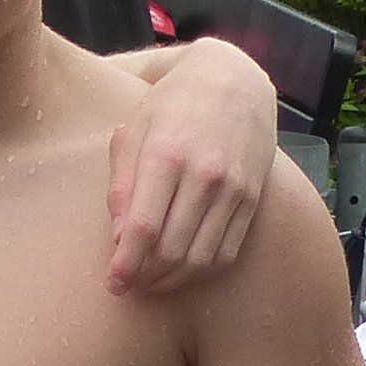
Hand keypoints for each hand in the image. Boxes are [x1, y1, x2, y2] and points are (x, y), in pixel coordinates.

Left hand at [107, 41, 279, 293]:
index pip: (144, 226)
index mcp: (165, 154)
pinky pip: (228, 250)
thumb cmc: (170, 106)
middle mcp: (203, 174)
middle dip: (145, 277)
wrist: (232, 81)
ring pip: (202, 257)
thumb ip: (121, 186)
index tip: (113, 283)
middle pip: (173, 248)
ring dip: (173, 280)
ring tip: (151, 282)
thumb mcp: (131, 132)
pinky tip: (182, 271)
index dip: (126, 263)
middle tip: (128, 284)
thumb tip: (118, 239)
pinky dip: (202, 271)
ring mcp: (233, 188)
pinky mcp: (253, 198)